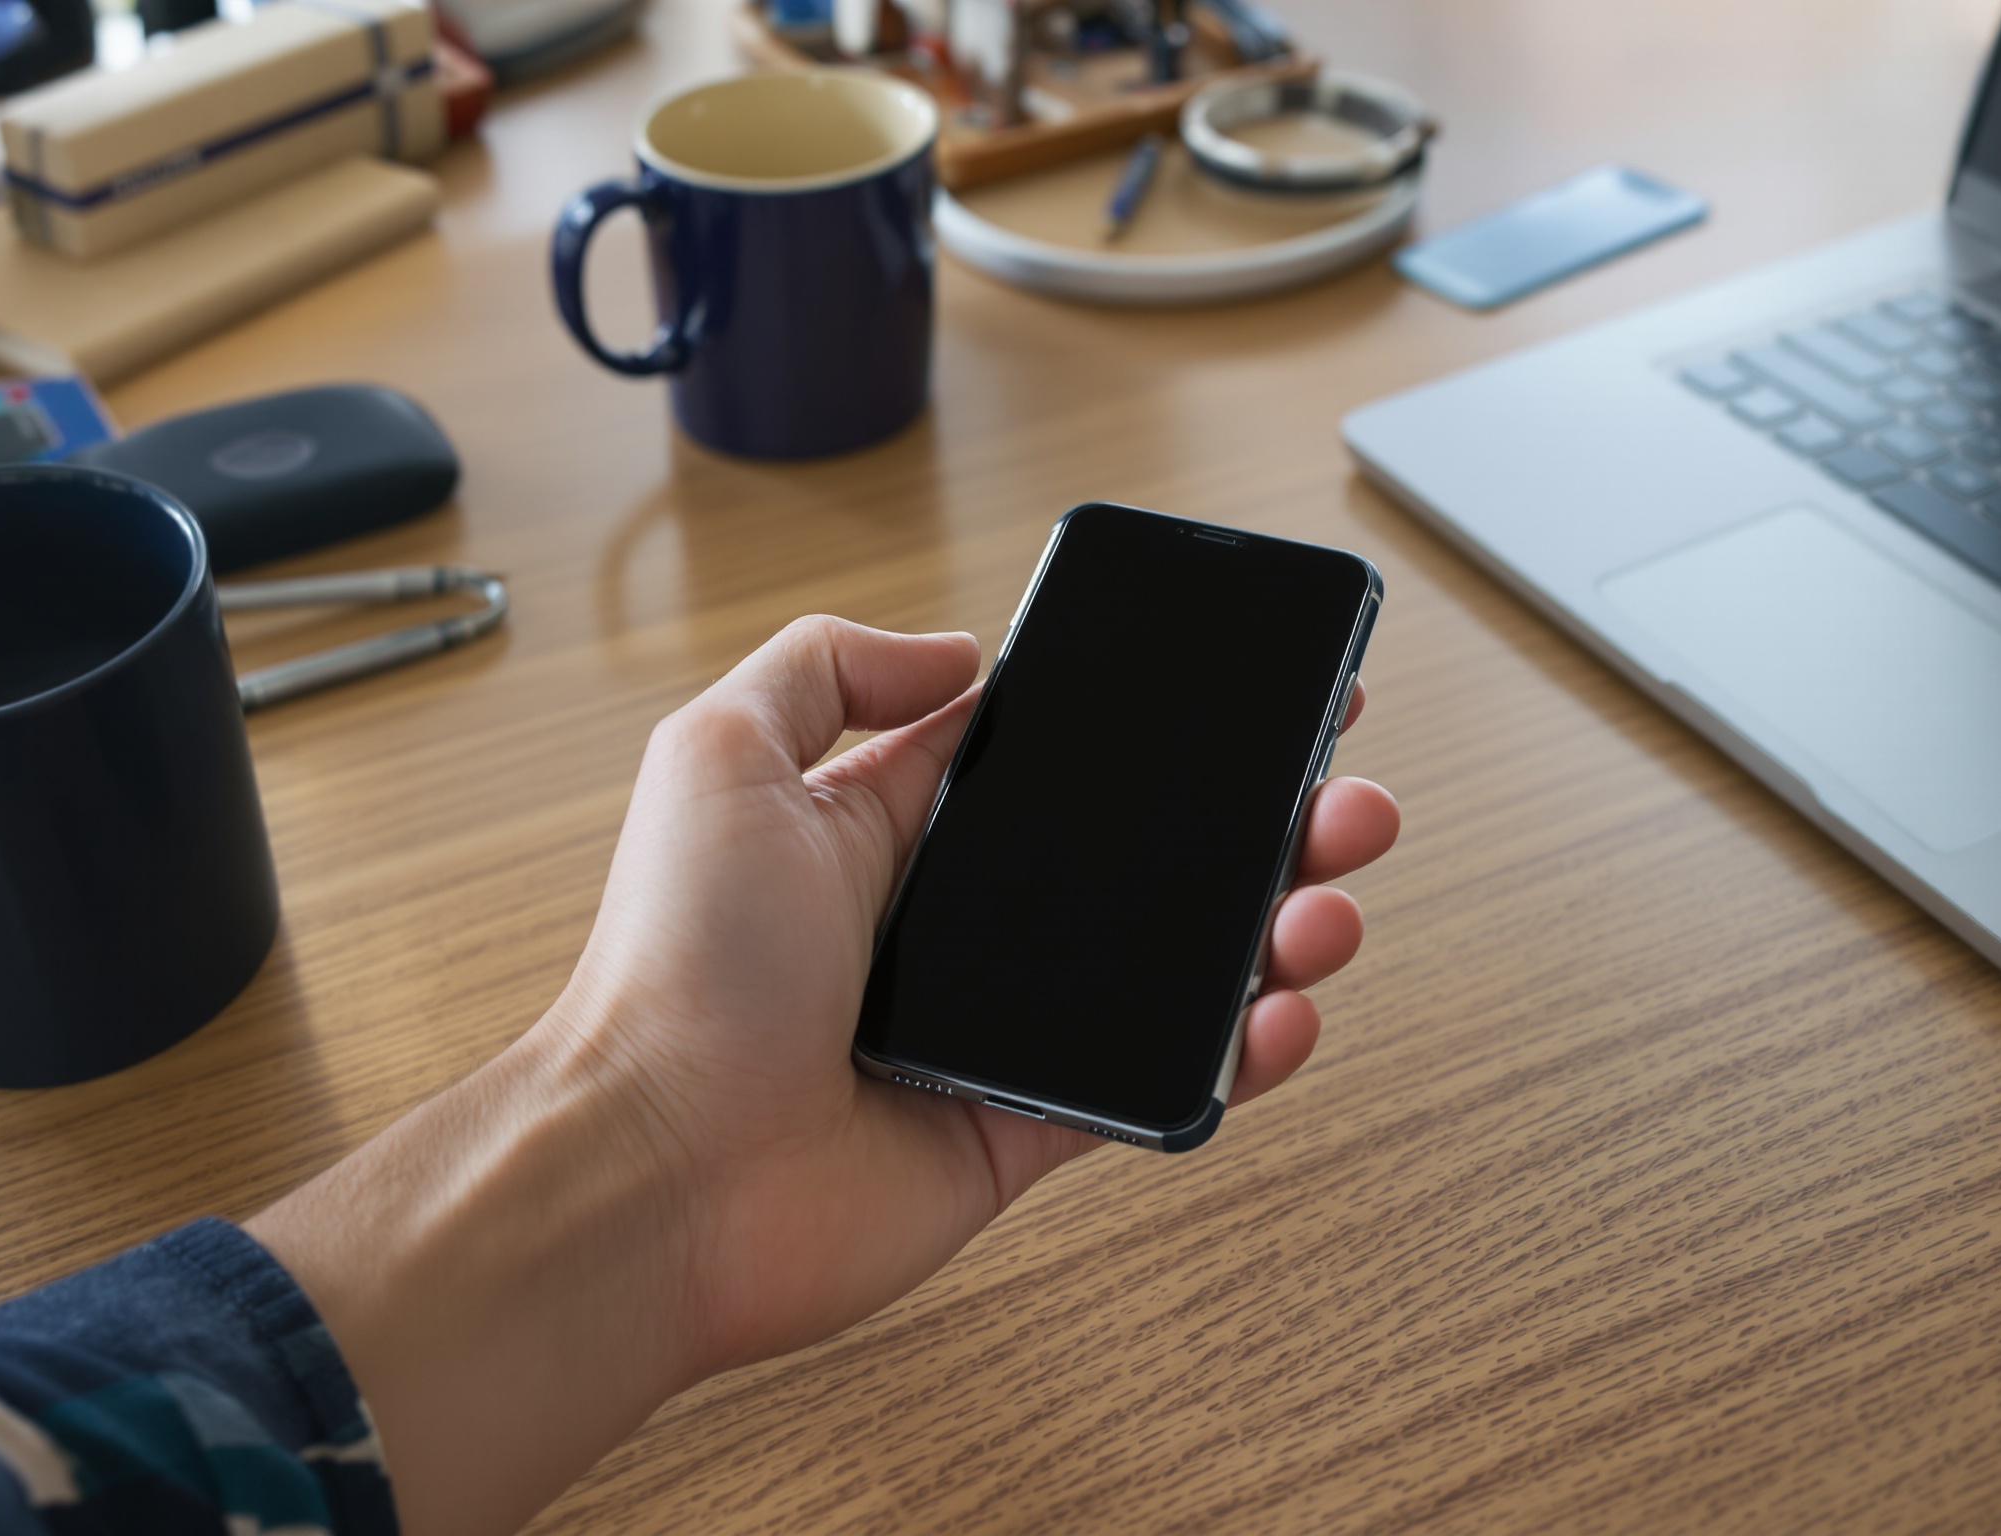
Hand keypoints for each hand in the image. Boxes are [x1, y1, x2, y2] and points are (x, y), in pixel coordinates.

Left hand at [250, 617, 1398, 1535]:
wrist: (659, 1169)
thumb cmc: (675, 967)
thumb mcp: (720, 754)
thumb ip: (829, 668)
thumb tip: (953, 651)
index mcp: (895, 827)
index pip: (1065, 759)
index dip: (1164, 727)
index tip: (1261, 693)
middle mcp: (958, 925)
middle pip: (1149, 860)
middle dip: (1259, 822)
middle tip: (1341, 796)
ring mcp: (1000, 1030)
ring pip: (1177, 972)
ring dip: (1275, 929)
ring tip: (1329, 900)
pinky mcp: (1026, 1129)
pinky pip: (1158, 1086)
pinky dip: (1237, 1055)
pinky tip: (1279, 1014)